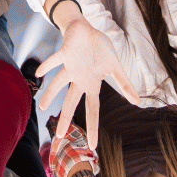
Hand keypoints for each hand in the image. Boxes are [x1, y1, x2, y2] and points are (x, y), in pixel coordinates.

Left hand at [37, 16, 139, 148]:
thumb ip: (123, 83)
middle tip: (59, 135)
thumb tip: (137, 101)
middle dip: (65, 118)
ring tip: (40, 105)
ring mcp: (70, 67)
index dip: (92, 126)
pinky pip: (55, 61)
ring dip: (50, 93)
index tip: (92, 146)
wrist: (86, 30)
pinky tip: (39, 73)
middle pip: (71, 101)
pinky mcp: (65, 53)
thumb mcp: (115, 66)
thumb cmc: (100, 49)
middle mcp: (78, 79)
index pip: (93, 109)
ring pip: (58, 83)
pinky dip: (47, 66)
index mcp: (91, 84)